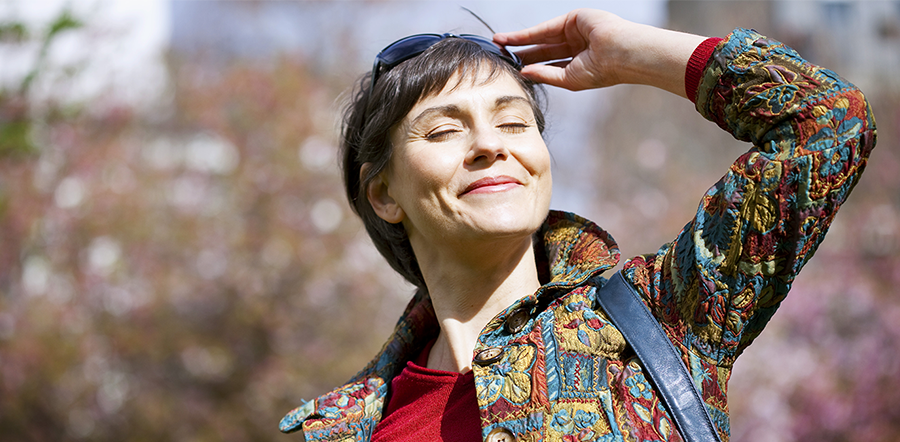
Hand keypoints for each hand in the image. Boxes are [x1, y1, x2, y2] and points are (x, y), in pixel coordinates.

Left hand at [494, 9, 706, 96]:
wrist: (623, 53)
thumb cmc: (602, 71)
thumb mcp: (569, 79)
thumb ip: (545, 75)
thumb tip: (523, 72)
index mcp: (578, 64)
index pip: (549, 65)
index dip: (529, 67)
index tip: (511, 72)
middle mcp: (575, 47)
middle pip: (541, 51)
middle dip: (521, 53)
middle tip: (500, 57)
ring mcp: (574, 32)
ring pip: (540, 38)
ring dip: (518, 42)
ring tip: (498, 45)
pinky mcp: (573, 19)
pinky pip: (545, 28)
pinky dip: (527, 34)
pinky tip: (510, 40)